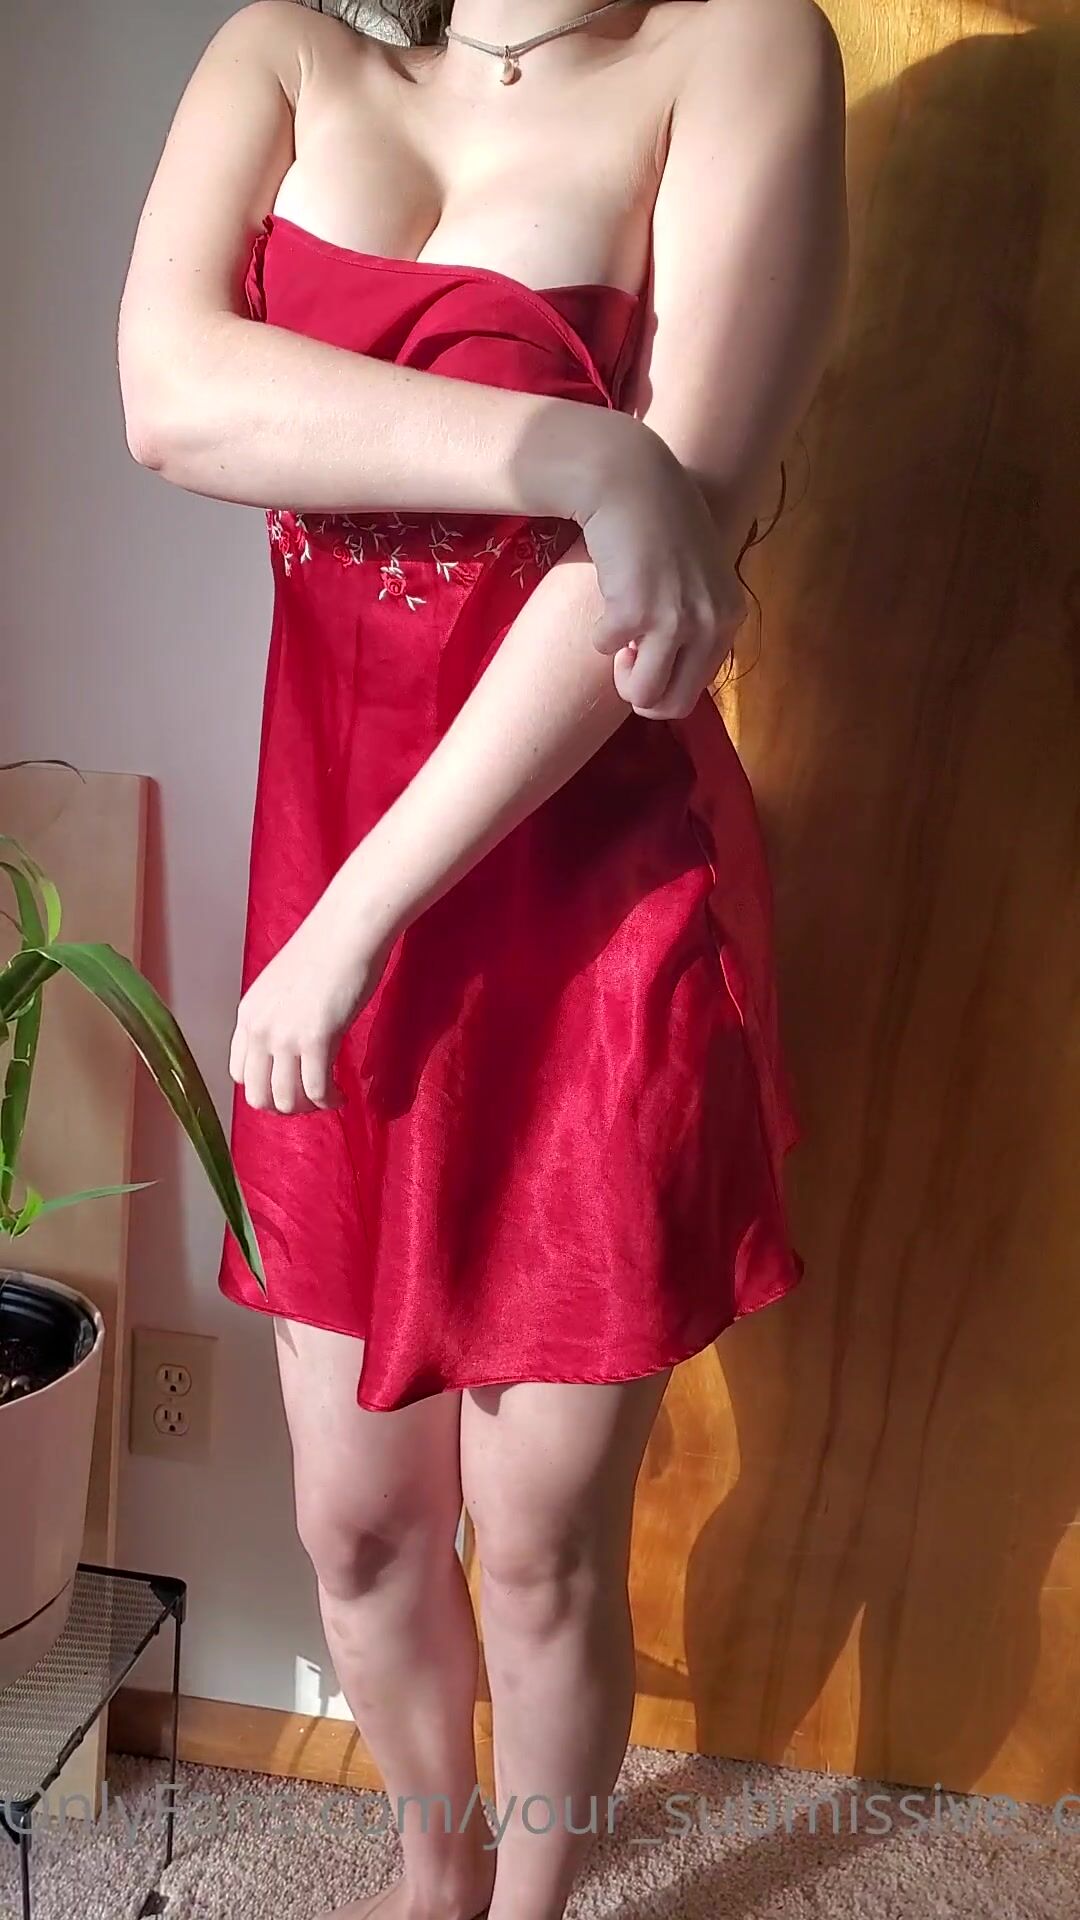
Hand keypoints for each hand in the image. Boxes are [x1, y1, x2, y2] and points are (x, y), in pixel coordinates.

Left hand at [228, 882, 392, 1114]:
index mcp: (248, 1014)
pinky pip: (317, 1090)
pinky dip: (329, 1101)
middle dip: (284, 1107)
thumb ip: (278, 1017)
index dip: (264, 1088)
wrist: (347, 931)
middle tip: (308, 1102)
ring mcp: (285, 1036)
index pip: (239, 1073)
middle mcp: (259, 1028)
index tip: (288, 1088)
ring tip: (327, 1100)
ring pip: (286, 1100)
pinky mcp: (316, 1039)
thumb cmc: (325, 951)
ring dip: (307, 1108)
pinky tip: (341, 1095)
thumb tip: (291, 1047)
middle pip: (257, 1094)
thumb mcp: (283, 987)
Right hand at [575, 419, 748, 718]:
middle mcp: (710, 623)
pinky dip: (598, 632)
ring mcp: (675, 620)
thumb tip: (672, 675)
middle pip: (673, 704)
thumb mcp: (699, 578)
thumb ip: (697, 622)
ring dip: (621, 675)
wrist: (633, 481)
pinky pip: (605, 650)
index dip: (667, 679)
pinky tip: (608, 599)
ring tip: (619, 637)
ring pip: (642, 695)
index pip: (699, 688)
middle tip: (629, 660)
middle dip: (642, 694)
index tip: (652, 650)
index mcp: (729, 618)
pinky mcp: (636, 612)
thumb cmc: (660, 525)